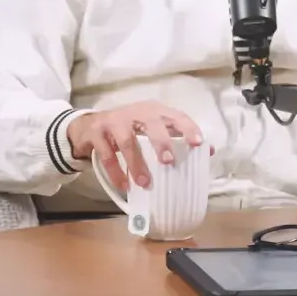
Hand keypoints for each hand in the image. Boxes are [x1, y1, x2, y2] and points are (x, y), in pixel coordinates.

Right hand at [65, 100, 208, 190]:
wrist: (89, 126)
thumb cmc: (128, 128)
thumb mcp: (150, 129)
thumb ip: (175, 137)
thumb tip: (208, 151)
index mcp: (154, 111)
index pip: (175, 116)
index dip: (187, 128)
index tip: (198, 143)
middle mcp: (136, 112)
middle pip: (151, 122)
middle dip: (161, 141)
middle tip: (168, 161)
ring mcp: (115, 120)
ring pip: (127, 140)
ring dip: (136, 163)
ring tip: (144, 183)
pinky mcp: (97, 132)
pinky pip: (107, 154)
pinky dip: (116, 172)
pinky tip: (124, 184)